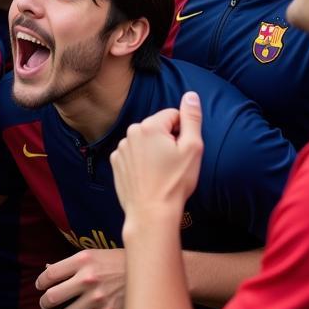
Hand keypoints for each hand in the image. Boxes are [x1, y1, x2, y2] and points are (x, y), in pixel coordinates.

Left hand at [35, 247, 125, 308]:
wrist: (145, 272)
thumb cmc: (115, 262)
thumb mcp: (93, 255)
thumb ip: (70, 264)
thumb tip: (47, 270)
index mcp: (83, 260)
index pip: (51, 274)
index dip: (41, 282)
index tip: (39, 286)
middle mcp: (88, 278)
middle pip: (53, 296)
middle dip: (45, 302)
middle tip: (45, 303)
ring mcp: (98, 297)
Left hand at [111, 92, 202, 227]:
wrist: (152, 213)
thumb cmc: (175, 183)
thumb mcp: (192, 148)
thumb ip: (192, 118)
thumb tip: (190, 95)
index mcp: (150, 125)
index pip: (173, 115)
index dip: (182, 133)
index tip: (182, 152)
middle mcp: (131, 132)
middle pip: (157, 128)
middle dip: (167, 140)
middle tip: (173, 164)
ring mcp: (121, 148)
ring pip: (144, 141)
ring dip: (153, 151)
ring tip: (160, 173)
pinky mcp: (116, 162)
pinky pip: (133, 154)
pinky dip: (141, 161)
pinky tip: (148, 177)